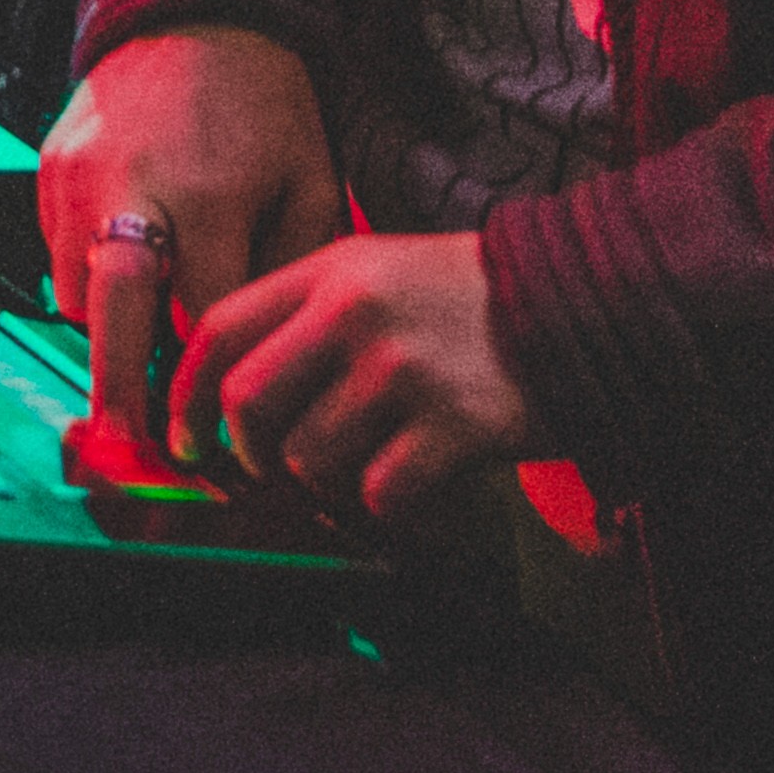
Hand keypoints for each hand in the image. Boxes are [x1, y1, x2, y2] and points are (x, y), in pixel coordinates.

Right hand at [40, 24, 345, 451]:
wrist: (193, 16)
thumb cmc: (262, 105)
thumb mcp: (309, 184)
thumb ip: (288, 273)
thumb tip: (272, 354)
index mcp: (206, 196)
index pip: (202, 318)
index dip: (215, 378)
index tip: (226, 426)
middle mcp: (129, 190)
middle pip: (111, 318)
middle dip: (122, 392)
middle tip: (135, 445)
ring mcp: (75, 180)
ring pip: (76, 292)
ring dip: (108, 331)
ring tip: (144, 357)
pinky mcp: (45, 171)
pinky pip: (58, 253)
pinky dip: (89, 279)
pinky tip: (129, 281)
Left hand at [176, 233, 544, 528]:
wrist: (589, 301)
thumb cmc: (471, 297)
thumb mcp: (380, 270)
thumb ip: (308, 312)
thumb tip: (231, 386)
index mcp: (329, 270)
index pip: (219, 330)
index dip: (186, 392)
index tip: (184, 434)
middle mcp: (355, 314)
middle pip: (248, 402)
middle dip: (246, 451)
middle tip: (266, 468)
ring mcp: (403, 369)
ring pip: (308, 457)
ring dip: (326, 479)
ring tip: (366, 460)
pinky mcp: (453, 424)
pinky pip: (379, 491)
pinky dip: (387, 502)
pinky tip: (413, 481)